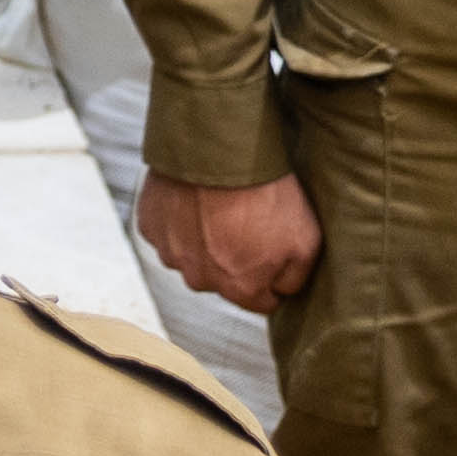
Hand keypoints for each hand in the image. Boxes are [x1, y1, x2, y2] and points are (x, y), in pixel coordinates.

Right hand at [136, 172, 323, 314]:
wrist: (220, 154)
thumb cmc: (266, 195)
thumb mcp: (306, 242)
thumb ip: (294, 279)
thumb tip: (281, 291)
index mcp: (239, 288)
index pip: (261, 301)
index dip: (272, 277)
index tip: (275, 251)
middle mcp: (200, 279)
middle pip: (222, 280)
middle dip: (235, 260)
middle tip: (248, 223)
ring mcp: (171, 253)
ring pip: (192, 257)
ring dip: (203, 241)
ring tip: (220, 207)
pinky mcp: (150, 227)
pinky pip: (168, 232)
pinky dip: (180, 221)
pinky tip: (196, 198)